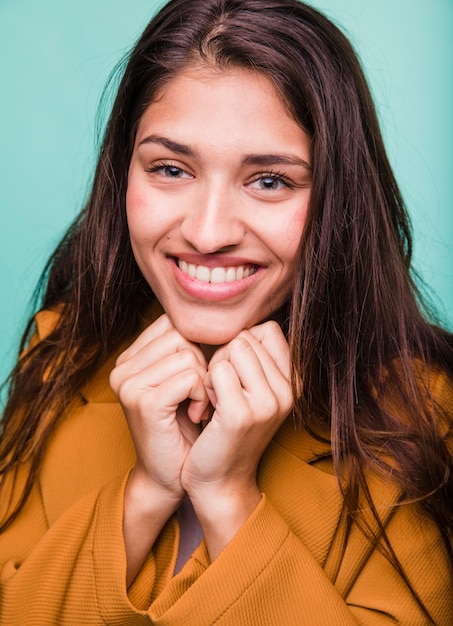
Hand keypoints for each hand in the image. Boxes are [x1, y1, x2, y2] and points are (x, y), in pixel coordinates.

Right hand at [110, 314, 208, 501]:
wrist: (170, 475)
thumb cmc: (183, 426)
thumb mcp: (183, 379)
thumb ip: (186, 347)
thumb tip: (216, 314)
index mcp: (129, 357)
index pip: (174, 322)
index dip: (199, 345)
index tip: (202, 375)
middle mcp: (122, 367)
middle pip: (182, 335)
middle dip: (203, 363)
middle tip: (201, 394)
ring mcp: (128, 384)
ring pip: (188, 354)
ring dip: (205, 381)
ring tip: (199, 405)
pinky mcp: (143, 402)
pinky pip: (189, 377)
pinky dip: (202, 395)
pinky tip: (198, 414)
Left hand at [181, 320, 292, 558]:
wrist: (219, 481)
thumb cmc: (227, 429)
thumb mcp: (252, 390)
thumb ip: (256, 356)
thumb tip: (242, 320)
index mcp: (294, 382)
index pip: (267, 329)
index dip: (242, 345)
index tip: (235, 376)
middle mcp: (289, 391)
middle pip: (246, 337)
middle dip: (225, 358)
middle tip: (222, 393)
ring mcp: (268, 402)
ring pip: (231, 349)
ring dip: (214, 371)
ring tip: (216, 401)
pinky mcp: (242, 413)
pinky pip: (216, 370)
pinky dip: (205, 386)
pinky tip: (208, 410)